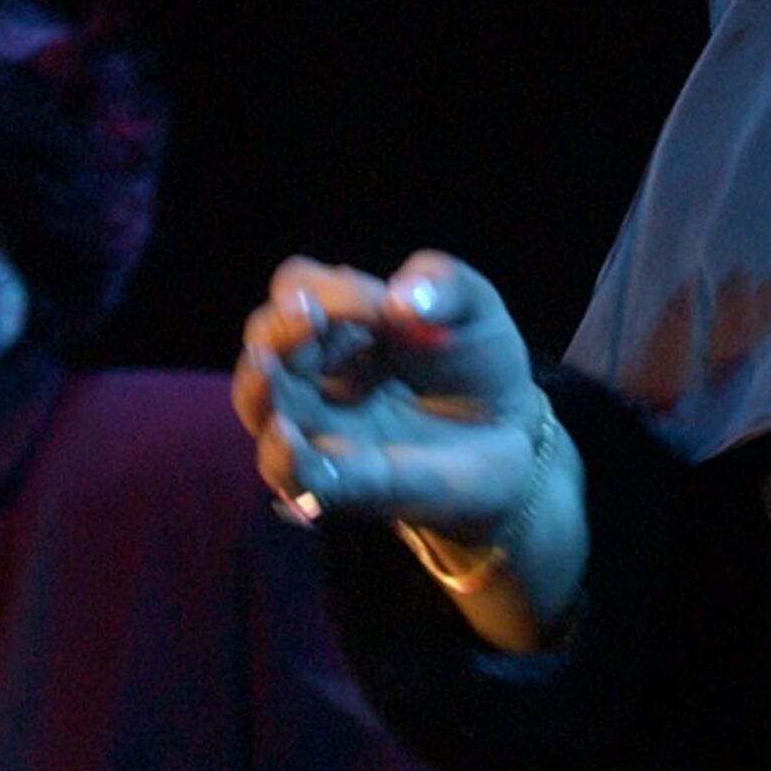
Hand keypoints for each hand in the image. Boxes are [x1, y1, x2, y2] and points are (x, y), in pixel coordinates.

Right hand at [233, 251, 554, 547]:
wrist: (510, 435)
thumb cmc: (475, 362)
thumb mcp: (473, 305)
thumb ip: (442, 283)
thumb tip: (403, 300)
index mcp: (336, 326)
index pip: (298, 290)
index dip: (330, 289)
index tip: (383, 305)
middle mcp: (315, 377)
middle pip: (264, 347)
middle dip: (279, 330)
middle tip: (311, 317)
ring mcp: (324, 433)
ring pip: (262, 414)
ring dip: (260, 390)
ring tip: (268, 365)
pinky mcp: (350, 486)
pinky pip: (303, 480)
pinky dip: (292, 463)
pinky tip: (292, 444)